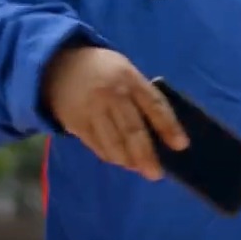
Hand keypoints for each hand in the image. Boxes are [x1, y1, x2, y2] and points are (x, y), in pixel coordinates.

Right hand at [42, 45, 188, 179]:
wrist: (59, 65)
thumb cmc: (105, 71)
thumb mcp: (126, 72)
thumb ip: (142, 95)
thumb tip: (163, 130)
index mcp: (130, 79)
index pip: (154, 105)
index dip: (169, 126)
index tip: (181, 145)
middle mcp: (112, 95)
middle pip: (132, 130)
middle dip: (146, 155)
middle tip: (156, 173)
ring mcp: (92, 110)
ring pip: (113, 143)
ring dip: (128, 160)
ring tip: (139, 168)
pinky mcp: (76, 123)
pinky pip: (97, 145)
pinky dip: (111, 156)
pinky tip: (121, 161)